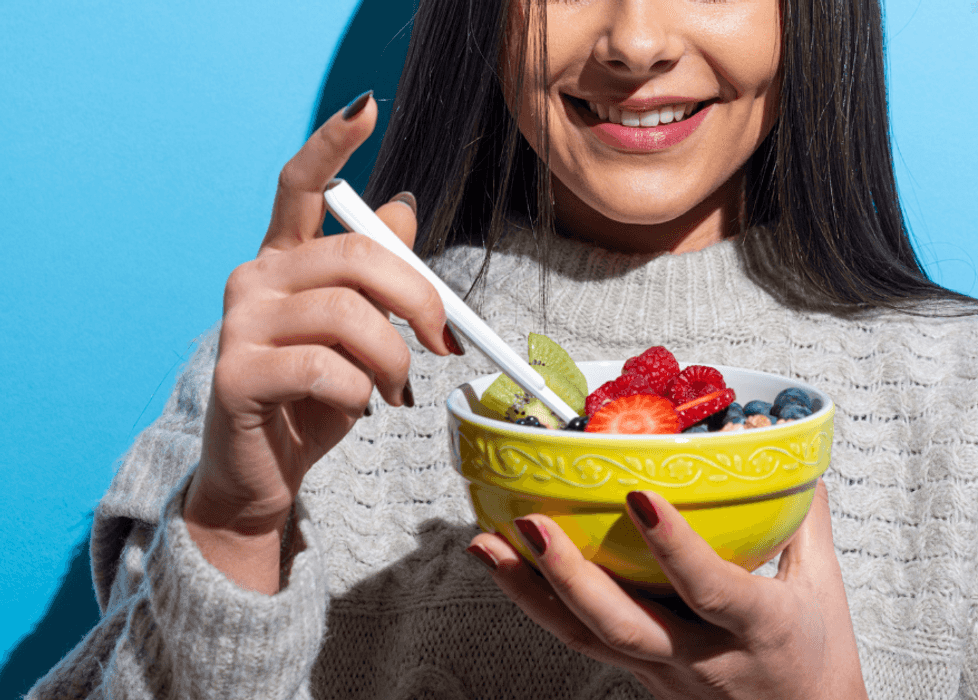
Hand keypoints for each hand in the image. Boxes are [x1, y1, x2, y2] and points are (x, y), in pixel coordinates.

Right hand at [184, 92, 458, 592]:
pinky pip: (324, 370)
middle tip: (444, 343)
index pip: (303, 183)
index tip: (367, 106)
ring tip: (393, 389)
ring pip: (347, 315)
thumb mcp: (358, 331)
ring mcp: (239, 323)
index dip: (333, 142)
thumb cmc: (314, 396)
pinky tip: (354, 406)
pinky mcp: (236, 374)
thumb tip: (401, 204)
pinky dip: (358, 392)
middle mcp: (256, 276)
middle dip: (419, 299)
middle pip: (356, 254)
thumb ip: (375, 272)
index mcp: (286, 258)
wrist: (263, 472)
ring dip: (392, 359)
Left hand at [468, 480, 867, 699]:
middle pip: (626, 628)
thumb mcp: (824, 586)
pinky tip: (506, 568)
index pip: (713, 589)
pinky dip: (541, 604)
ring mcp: (666, 676)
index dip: (675, 546)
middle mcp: (704, 660)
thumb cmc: (819, 660)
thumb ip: (800, 513)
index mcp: (759, 630)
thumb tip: (774, 442)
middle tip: (530, 525)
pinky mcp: (641, 679)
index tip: (640, 497)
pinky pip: (585, 641)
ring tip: (486, 545)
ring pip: (589, 639)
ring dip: (531, 592)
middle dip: (573, 576)